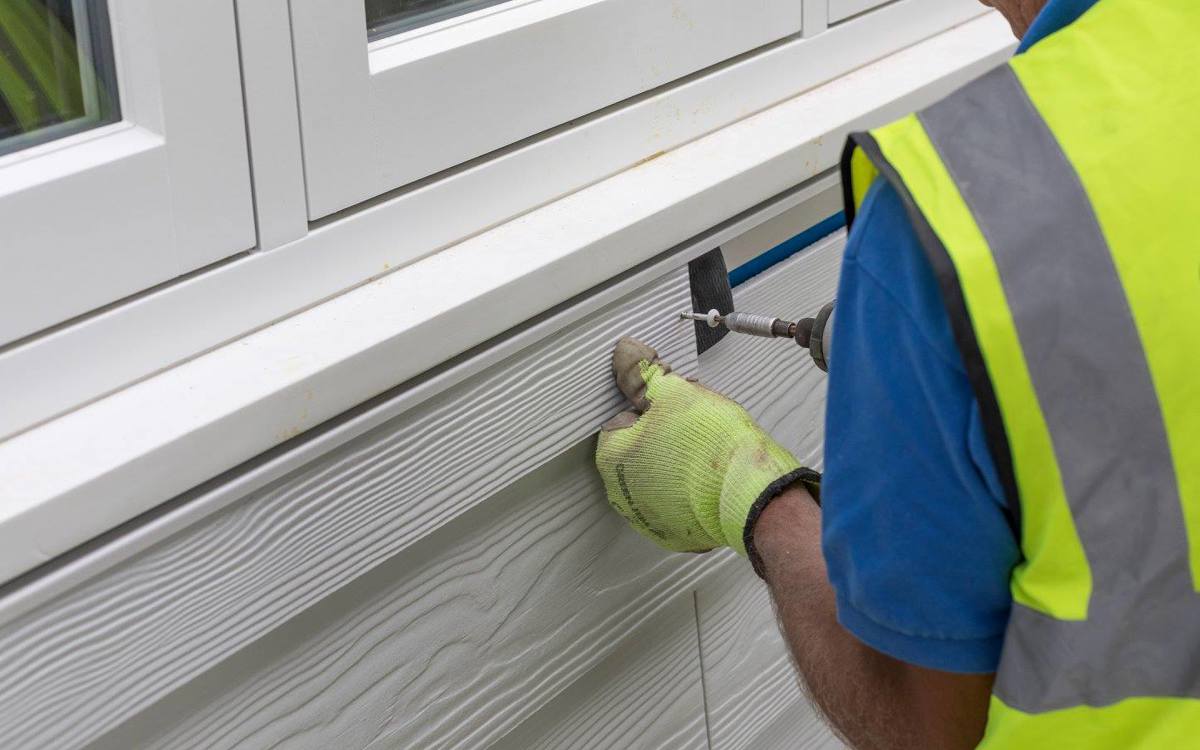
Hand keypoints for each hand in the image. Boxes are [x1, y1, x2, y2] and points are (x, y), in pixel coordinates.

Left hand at [595, 338, 818, 570]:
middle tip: (693, 425)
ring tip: (706, 450)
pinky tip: (710, 475)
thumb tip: (624, 353)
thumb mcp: (675, 392)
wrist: (753, 492)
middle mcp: (623, 494)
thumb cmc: (714, 445)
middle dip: (663, 433)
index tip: (674, 403)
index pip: (622, 418)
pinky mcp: (677, 534)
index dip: (652, 404)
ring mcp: (649, 518)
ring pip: (659, 475)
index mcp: (612, 458)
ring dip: (677, 461)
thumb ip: (643, 374)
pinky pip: (679, 501)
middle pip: (639, 449)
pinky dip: (691, 489)